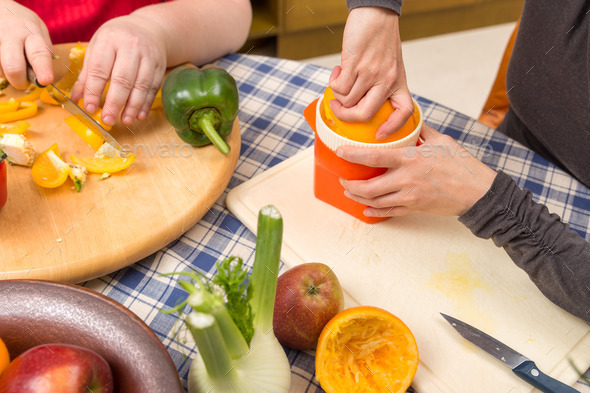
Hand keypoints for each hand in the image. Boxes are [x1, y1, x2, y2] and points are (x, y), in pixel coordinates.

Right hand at [0, 1, 52, 88]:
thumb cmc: (23, 25)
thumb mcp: (40, 31)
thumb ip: (44, 52)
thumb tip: (43, 77)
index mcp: (32, 33)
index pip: (38, 53)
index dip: (42, 69)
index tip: (45, 80)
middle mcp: (11, 35)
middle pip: (13, 66)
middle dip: (19, 81)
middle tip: (23, 82)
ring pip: (0, 70)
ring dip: (7, 73)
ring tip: (12, 60)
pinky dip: (0, 67)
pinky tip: (3, 58)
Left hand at [71, 15, 166, 125]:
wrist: (148, 28)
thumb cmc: (117, 39)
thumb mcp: (97, 48)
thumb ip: (87, 74)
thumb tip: (76, 98)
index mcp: (109, 40)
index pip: (100, 69)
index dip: (94, 91)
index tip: (90, 108)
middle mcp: (131, 47)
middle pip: (123, 79)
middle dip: (115, 102)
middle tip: (107, 119)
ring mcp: (149, 56)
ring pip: (141, 86)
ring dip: (133, 106)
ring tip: (125, 120)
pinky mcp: (160, 66)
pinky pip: (154, 88)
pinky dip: (146, 104)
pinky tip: (139, 115)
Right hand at [330, 7, 411, 139]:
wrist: (376, 14)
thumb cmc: (381, 38)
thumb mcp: (391, 65)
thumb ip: (381, 83)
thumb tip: (358, 102)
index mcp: (398, 82)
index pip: (404, 111)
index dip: (393, 128)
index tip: (380, 136)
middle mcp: (386, 81)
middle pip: (364, 114)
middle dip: (346, 116)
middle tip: (338, 108)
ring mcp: (370, 73)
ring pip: (347, 101)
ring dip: (337, 95)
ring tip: (339, 79)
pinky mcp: (354, 65)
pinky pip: (338, 87)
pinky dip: (333, 82)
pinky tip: (337, 71)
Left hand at [338, 125, 497, 216]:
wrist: (479, 193)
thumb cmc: (462, 165)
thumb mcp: (442, 140)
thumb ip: (421, 131)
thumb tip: (409, 120)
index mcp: (411, 159)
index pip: (374, 157)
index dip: (353, 156)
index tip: (340, 152)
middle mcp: (406, 180)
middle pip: (368, 188)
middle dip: (350, 185)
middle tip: (343, 179)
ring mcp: (409, 197)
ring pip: (375, 202)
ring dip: (357, 198)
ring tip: (349, 192)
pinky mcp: (414, 209)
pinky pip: (388, 213)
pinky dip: (373, 211)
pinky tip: (365, 209)